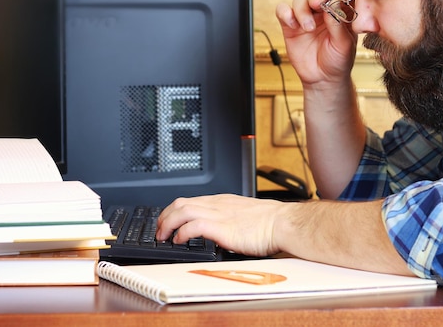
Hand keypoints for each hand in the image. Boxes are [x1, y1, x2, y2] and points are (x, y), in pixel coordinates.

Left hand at [156, 194, 286, 256]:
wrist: (282, 222)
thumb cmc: (270, 222)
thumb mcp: (244, 216)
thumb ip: (229, 220)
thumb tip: (219, 233)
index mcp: (222, 201)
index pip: (190, 200)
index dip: (174, 211)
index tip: (168, 222)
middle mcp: (217, 205)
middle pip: (180, 203)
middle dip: (165, 216)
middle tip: (159, 230)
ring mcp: (218, 214)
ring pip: (182, 211)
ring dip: (167, 224)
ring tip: (163, 236)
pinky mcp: (221, 227)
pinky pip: (193, 226)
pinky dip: (181, 232)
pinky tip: (179, 241)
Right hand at [275, 0, 357, 86]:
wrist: (323, 79)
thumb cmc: (338, 61)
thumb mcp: (344, 44)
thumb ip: (338, 25)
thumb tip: (332, 6)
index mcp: (341, 13)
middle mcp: (323, 13)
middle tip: (319, 5)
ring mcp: (306, 18)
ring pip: (300, 1)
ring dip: (302, 11)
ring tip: (308, 28)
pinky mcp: (290, 26)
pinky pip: (283, 11)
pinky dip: (285, 13)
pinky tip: (292, 24)